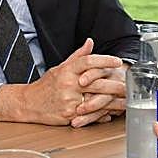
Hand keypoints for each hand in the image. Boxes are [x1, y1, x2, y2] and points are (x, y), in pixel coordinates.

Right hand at [0, 38, 121, 124]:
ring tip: (125, 100)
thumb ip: (78, 56)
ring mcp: (69, 100)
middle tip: (128, 84)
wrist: (29, 103)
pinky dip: (102, 114)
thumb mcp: (60, 68)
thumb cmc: (45, 86)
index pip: (88, 61)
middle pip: (96, 82)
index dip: (104, 60)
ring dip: (113, 101)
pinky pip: (90, 115)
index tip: (117, 62)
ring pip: (96, 100)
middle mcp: (68, 84)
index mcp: (66, 70)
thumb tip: (90, 42)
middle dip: (115, 84)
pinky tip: (112, 113)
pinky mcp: (70, 114)